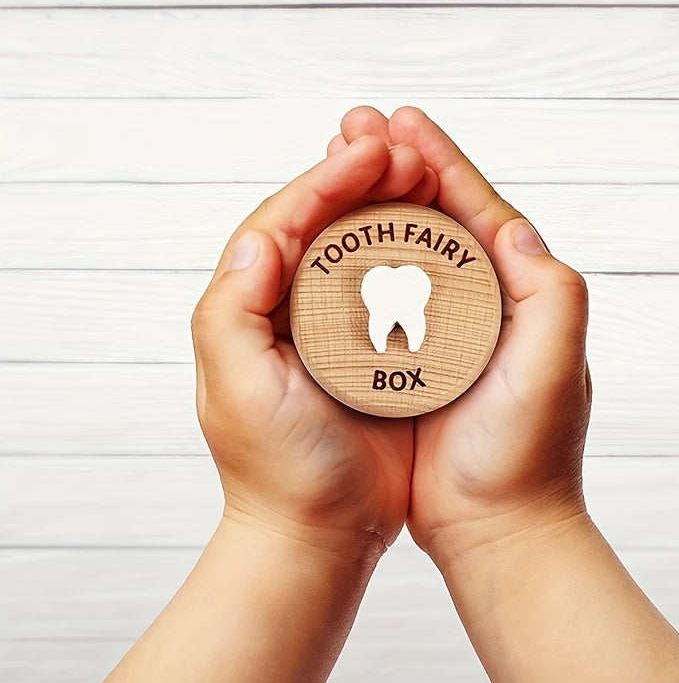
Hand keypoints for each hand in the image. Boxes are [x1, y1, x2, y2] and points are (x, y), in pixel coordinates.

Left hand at [191, 133, 438, 554]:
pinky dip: (414, 256)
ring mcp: (335, 329)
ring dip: (392, 206)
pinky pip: (394, 290)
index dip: (329, 180)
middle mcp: (291, 310)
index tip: (374, 150)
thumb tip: (254, 240)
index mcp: (253, 309)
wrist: (321, 533)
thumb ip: (231, 314)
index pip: (285, 221)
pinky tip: (443, 235)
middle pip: (325, 224)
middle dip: (363, 178)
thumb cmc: (279, 470)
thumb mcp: (239, 393)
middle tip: (408, 149)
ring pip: (361, 249)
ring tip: (427, 173)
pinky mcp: (374, 353)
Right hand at [332, 107, 590, 563]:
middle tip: (358, 130)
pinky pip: (388, 299)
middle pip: (439, 220)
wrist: (495, 528)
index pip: (479, 209)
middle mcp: (486, 306)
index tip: (401, 121)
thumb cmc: (524, 455)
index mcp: (521, 295)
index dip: (440, 160)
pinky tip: (331, 247)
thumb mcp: (554, 368)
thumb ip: (552, 294)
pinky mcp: (416, 363)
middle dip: (400, 171)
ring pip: (409, 254)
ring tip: (340, 170)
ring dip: (376, 210)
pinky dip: (364, 266)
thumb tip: (513, 225)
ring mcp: (449, 333)